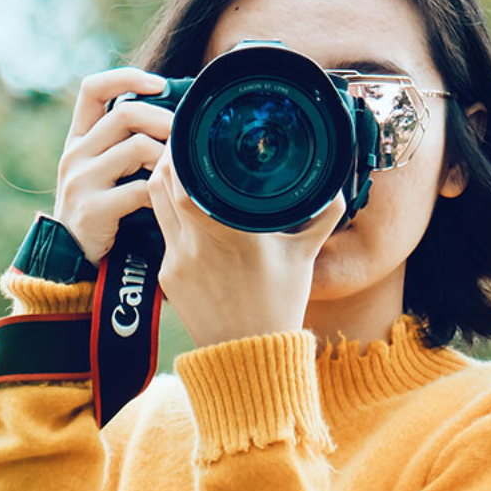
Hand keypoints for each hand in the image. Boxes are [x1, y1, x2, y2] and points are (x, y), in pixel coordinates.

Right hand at [51, 67, 171, 265]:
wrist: (71, 259)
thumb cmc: (101, 209)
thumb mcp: (104, 170)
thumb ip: (125, 144)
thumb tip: (175, 117)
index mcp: (78, 139)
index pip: (93, 89)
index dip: (127, 77)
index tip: (161, 85)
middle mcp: (75, 154)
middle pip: (125, 114)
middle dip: (165, 120)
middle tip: (187, 135)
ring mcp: (81, 180)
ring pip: (137, 147)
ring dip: (167, 157)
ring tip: (180, 171)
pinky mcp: (92, 209)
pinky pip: (140, 189)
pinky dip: (161, 192)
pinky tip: (168, 200)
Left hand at [145, 147, 345, 348]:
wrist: (249, 355)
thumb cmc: (278, 305)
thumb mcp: (305, 256)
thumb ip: (322, 217)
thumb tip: (336, 187)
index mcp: (232, 233)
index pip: (186, 182)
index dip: (180, 153)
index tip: (190, 135)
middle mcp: (197, 245)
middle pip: (161, 185)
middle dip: (168, 159)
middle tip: (182, 143)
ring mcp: (176, 261)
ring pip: (154, 205)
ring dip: (162, 183)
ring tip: (178, 167)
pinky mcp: (166, 276)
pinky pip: (162, 232)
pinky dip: (169, 215)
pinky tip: (182, 209)